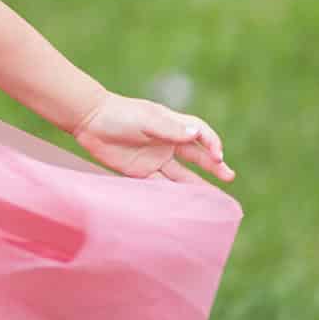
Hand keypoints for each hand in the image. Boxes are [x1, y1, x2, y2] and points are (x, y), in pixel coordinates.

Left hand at [69, 91, 235, 184]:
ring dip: (196, 186)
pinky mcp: (140, 172)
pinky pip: (161, 185)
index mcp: (172, 125)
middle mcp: (167, 143)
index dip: (212, 143)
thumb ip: (170, 129)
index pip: (199, 134)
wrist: (89, 120)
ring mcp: (154, 158)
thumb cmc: (120, 114)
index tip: (219, 156)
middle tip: (229, 177)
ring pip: (181, 175)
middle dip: (214, 166)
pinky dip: (172, 195)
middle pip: (196, 156)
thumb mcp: (146, 119)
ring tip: (213, 199)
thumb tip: (196, 133)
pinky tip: (184, 205)